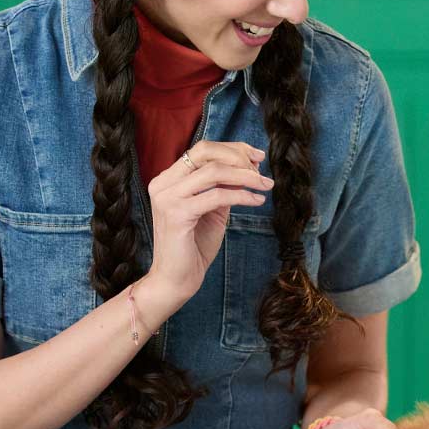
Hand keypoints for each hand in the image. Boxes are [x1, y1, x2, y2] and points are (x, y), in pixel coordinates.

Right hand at [144, 141, 272, 303]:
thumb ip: (223, 187)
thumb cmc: (194, 246)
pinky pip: (218, 196)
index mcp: (168, 179)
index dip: (232, 149)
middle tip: (261, 170)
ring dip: (246, 176)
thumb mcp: (212, 209)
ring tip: (266, 185)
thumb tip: (248, 167)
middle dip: (238, 157)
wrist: (176, 279)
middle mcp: (163, 184)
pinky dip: (242, 195)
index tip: (257, 157)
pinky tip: (257, 200)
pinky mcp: (177, 214)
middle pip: (205, 152)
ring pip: (214, 172)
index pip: (202, 150)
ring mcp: (167, 197)